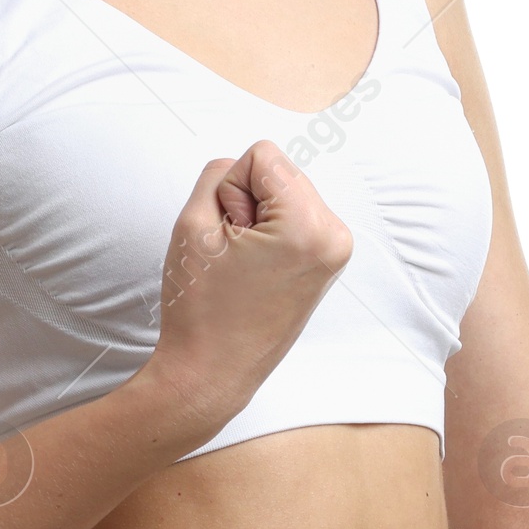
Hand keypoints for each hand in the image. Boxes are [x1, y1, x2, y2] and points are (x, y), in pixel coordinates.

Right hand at [148, 141, 353, 432]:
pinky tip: (255, 270)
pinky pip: (292, 218)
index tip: (228, 237)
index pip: (263, 155)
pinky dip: (269, 233)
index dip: (230, 190)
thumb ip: (218, 174)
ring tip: (244, 265)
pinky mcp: (327, 263)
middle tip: (234, 255)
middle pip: (280, 171)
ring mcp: (336, 251)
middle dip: (247, 202)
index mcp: (311, 226)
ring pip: (284, 193)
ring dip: (256, 219)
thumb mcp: (193, 223)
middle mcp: (335, 236)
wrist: (212, 373)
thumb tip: (244, 167)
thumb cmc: (200, 308)